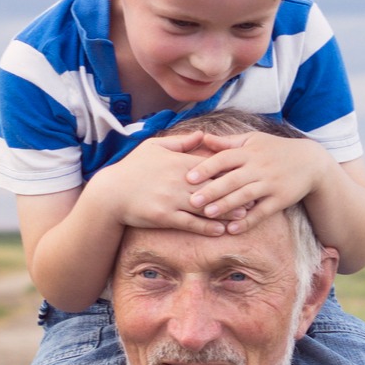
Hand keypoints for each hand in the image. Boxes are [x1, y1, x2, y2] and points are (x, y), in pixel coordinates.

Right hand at [94, 134, 249, 235]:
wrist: (111, 193)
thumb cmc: (133, 168)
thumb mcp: (154, 147)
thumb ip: (182, 142)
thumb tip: (203, 134)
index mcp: (178, 162)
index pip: (210, 165)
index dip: (229, 170)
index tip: (246, 173)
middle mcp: (178, 180)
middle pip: (213, 186)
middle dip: (234, 192)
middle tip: (254, 196)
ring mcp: (172, 200)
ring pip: (205, 206)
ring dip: (226, 212)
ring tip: (244, 216)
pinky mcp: (165, 217)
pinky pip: (190, 224)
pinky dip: (207, 227)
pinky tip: (221, 230)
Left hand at [183, 132, 329, 233]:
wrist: (311, 162)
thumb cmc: (276, 149)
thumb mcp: (253, 140)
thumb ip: (227, 142)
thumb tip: (202, 138)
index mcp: (249, 152)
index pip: (224, 158)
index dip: (207, 168)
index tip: (188, 177)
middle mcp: (259, 167)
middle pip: (233, 179)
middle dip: (212, 190)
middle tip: (192, 201)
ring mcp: (271, 184)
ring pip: (246, 196)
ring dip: (227, 206)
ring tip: (208, 214)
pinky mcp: (281, 199)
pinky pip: (262, 212)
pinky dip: (248, 221)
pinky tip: (233, 229)